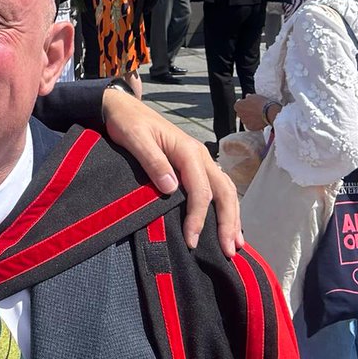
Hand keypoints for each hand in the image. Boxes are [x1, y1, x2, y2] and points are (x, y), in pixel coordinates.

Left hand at [101, 87, 242, 256]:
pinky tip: (227, 224)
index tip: (192, 240)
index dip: (198, 217)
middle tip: (228, 251)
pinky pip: (216, 187)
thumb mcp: (134, 139)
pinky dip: (225, 207)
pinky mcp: (193, 164)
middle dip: (228, 222)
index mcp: (187, 150)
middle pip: (223, 191)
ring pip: (225, 189)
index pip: (200, 189)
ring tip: (235, 244)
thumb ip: (152, 162)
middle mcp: (200, 154)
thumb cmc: (127, 122)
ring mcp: (199, 159)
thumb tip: (171, 189)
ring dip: (232, 217)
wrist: (123, 107)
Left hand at [234, 94, 270, 131]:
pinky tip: (259, 120)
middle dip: (246, 111)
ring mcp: (244, 121)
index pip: (238, 105)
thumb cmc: (261, 103)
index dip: (244, 104)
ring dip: (250, 118)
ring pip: (246, 120)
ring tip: (258, 115)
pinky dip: (254, 124)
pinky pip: (250, 125)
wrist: (269, 112)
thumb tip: (247, 97)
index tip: (248, 104)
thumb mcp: (254, 96)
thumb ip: (248, 97)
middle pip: (241, 113)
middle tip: (254, 110)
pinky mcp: (250, 127)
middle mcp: (239, 114)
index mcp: (238, 106)